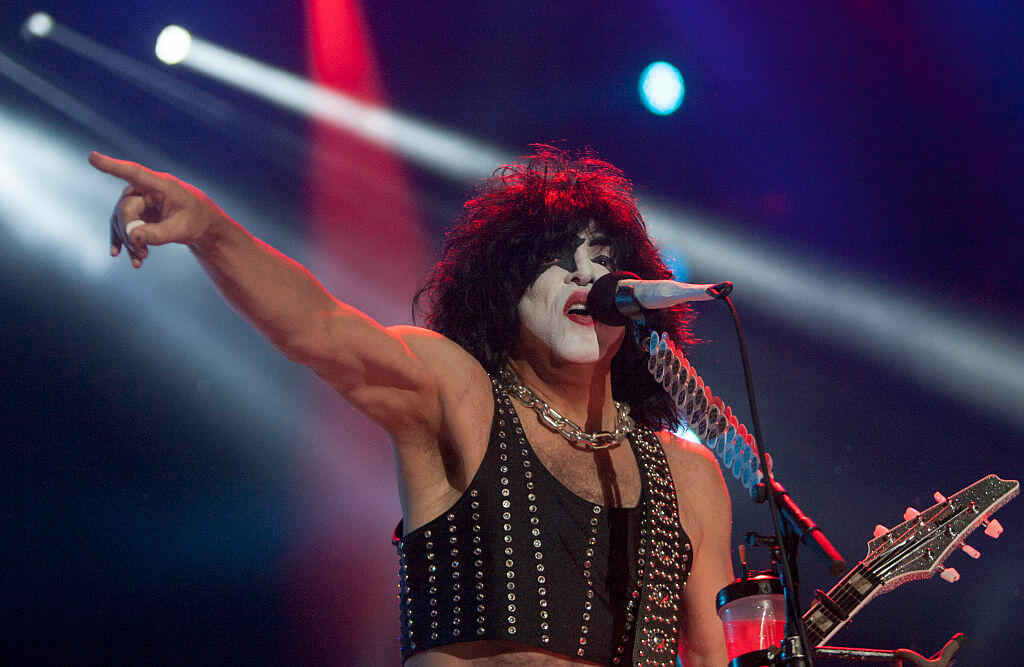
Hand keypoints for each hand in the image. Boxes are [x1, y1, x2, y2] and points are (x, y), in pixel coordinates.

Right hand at [89, 152, 226, 267]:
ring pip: (120, 220)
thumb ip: (158, 234)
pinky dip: (122, 242)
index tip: (92, 157)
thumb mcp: (181, 230)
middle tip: (142, 253)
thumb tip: (132, 238)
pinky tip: (117, 254)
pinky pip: (122, 227)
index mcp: (161, 185)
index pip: (133, 173)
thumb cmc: (194, 220)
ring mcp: (137, 201)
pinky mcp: (134, 213)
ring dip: (128, 241)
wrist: (200, 224)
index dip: (112, 166)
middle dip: (130, 233)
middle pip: (125, 209)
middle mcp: (144, 189)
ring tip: (140, 259)